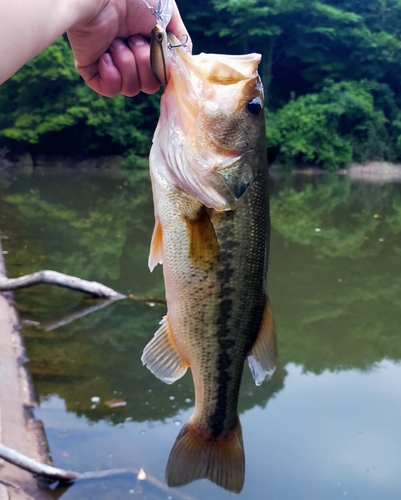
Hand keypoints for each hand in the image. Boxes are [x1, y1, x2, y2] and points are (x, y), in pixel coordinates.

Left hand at [67, 0, 189, 96]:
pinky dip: (111, 74)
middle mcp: (131, 57)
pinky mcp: (92, 71)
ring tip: (117, 42)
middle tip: (134, 39)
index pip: (162, 74)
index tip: (161, 55)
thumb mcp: (168, 14)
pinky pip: (110, 90)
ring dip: (127, 64)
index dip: (163, 69)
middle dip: (145, 62)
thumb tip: (183, 65)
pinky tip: (105, 55)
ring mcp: (112, 65)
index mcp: (148, 45)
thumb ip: (180, 40)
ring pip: (131, 89)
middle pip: (149, 86)